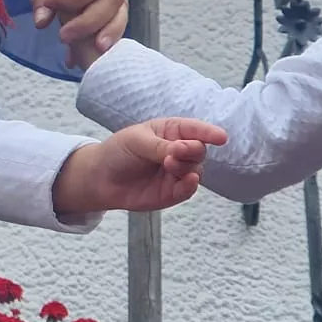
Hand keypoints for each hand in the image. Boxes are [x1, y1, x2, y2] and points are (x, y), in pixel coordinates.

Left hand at [52, 118, 228, 214]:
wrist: (100, 178)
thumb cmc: (118, 152)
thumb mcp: (137, 141)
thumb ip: (161, 146)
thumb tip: (184, 150)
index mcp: (171, 132)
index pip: (195, 130)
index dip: (209, 132)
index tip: (221, 137)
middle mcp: (178, 152)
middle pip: (198, 150)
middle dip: (192, 150)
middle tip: (176, 151)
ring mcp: (177, 172)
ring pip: (196, 169)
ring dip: (186, 166)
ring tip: (169, 163)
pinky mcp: (173, 192)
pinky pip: (188, 189)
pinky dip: (190, 185)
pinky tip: (188, 180)